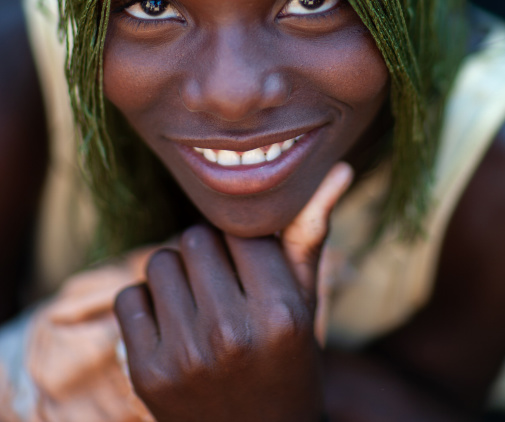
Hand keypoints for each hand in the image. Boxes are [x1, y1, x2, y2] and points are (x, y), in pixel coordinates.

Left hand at [114, 163, 352, 421]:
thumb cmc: (286, 357)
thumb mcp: (304, 300)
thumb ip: (310, 233)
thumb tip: (341, 167)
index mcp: (280, 312)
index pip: (241, 231)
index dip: (244, 247)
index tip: (251, 272)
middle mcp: (232, 334)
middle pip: (195, 237)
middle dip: (208, 254)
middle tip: (223, 286)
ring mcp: (185, 357)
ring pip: (159, 261)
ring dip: (176, 275)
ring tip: (198, 303)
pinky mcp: (146, 373)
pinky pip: (128, 296)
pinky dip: (147, 304)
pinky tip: (172, 327)